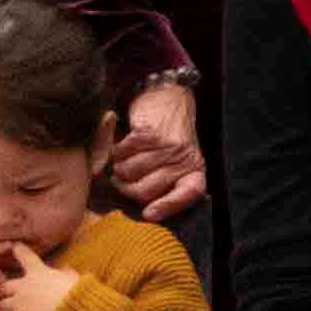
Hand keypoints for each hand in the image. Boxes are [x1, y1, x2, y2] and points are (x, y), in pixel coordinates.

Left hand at [0, 247, 81, 310]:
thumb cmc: (75, 293)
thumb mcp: (74, 279)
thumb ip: (67, 274)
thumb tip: (66, 269)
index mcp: (38, 272)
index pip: (25, 256)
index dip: (18, 250)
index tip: (14, 246)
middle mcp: (23, 286)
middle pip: (3, 286)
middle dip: (0, 291)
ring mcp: (18, 303)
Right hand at [111, 78, 205, 220]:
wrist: (168, 96)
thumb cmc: (170, 136)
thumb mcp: (178, 161)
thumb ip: (167, 184)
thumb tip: (144, 212)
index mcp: (195, 170)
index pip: (187, 195)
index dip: (166, 207)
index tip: (148, 214)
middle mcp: (184, 159)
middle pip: (145, 191)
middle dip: (126, 188)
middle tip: (121, 181)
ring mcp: (167, 146)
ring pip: (128, 174)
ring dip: (118, 168)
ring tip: (124, 160)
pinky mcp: (149, 134)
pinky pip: (121, 155)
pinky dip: (116, 152)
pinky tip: (123, 145)